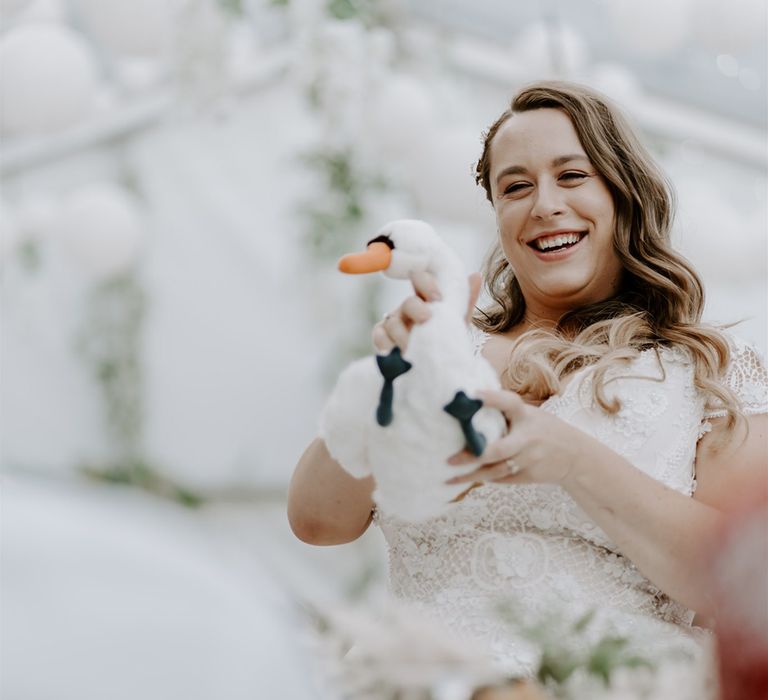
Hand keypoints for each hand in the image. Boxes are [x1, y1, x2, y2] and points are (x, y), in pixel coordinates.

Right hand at [372, 271, 481, 352]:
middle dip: (416, 308)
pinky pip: (379, 336)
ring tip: (412, 346)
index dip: (427, 285)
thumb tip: (476, 275)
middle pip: (408, 302)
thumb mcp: (458, 322)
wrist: (439, 368)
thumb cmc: (447, 340)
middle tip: (427, 318)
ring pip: (392, 321)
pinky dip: (385, 342)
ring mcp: (394, 324)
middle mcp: (408, 309)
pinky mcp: (383, 340)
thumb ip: (465, 301)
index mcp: (425, 299)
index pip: (421, 281)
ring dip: (402, 333)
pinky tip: (395, 351)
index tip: (438, 298)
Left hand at [446, 389, 588, 485]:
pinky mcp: (529, 476)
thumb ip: (506, 413)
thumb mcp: (530, 415)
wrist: (575, 456)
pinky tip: (466, 479)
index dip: (491, 398)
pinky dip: (485, 479)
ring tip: (450, 477)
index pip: (509, 403)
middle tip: (450, 459)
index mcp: (526, 416)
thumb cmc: (542, 430)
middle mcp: (528, 438)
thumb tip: (470, 404)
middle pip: (500, 450)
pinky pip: (503, 479)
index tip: (471, 396)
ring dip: (472, 475)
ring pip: (497, 471)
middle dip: (474, 455)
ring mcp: (530, 459)